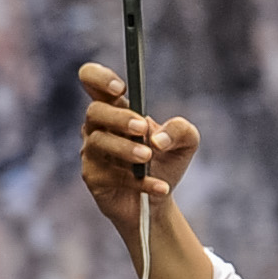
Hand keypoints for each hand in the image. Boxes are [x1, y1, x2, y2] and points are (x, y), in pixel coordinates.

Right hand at [75, 62, 197, 234]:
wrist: (157, 200)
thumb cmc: (165, 162)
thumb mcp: (186, 142)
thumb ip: (180, 129)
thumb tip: (157, 139)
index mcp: (116, 108)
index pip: (91, 80)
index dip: (99, 78)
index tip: (121, 87)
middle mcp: (98, 127)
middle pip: (94, 111)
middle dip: (118, 117)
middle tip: (142, 128)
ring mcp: (92, 153)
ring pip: (98, 143)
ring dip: (125, 148)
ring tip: (148, 157)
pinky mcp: (93, 178)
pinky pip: (111, 176)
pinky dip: (139, 182)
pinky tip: (161, 187)